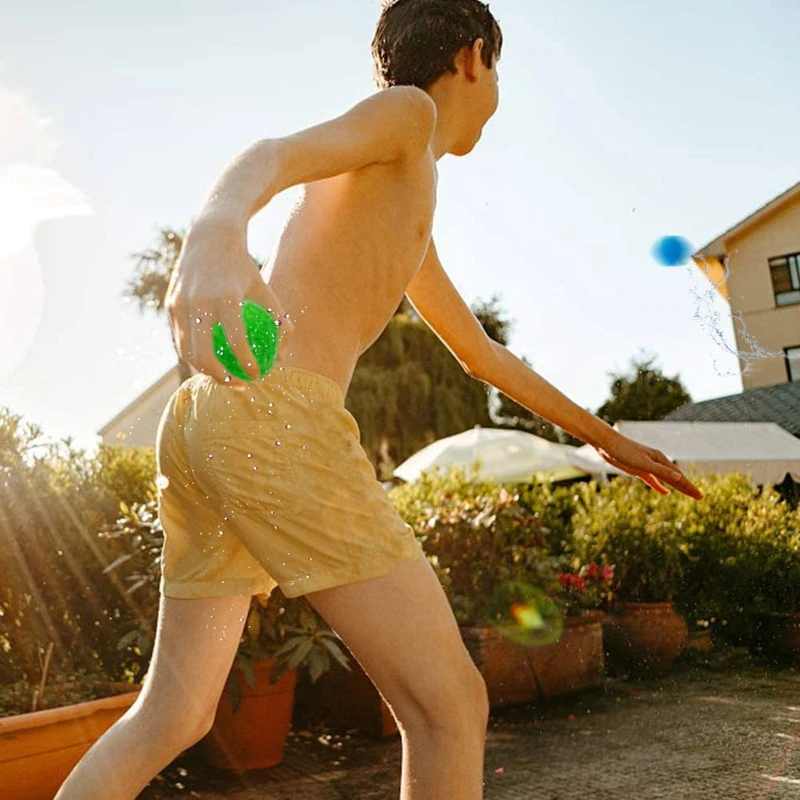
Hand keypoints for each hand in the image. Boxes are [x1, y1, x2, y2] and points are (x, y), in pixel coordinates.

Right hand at [164, 215, 295, 389]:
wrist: (209, 238)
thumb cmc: (244, 270)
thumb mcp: (266, 292)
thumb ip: (278, 324)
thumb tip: (281, 358)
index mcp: (226, 297)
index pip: (236, 340)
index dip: (247, 363)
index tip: (258, 375)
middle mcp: (199, 302)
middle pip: (204, 355)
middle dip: (221, 378)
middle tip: (239, 384)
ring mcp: (180, 304)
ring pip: (187, 352)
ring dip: (205, 371)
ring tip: (225, 376)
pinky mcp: (170, 306)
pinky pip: (180, 340)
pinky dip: (194, 356)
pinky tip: (211, 362)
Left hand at [594, 433, 703, 499]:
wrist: (607, 443)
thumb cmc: (624, 451)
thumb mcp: (643, 463)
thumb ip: (660, 471)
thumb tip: (679, 477)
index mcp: (660, 460)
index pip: (679, 477)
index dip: (689, 487)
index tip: (700, 496)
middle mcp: (656, 462)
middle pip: (675, 478)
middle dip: (687, 488)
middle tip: (700, 498)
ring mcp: (648, 466)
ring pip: (666, 479)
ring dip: (677, 487)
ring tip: (688, 493)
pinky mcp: (638, 470)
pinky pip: (653, 480)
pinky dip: (660, 487)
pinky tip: (666, 492)